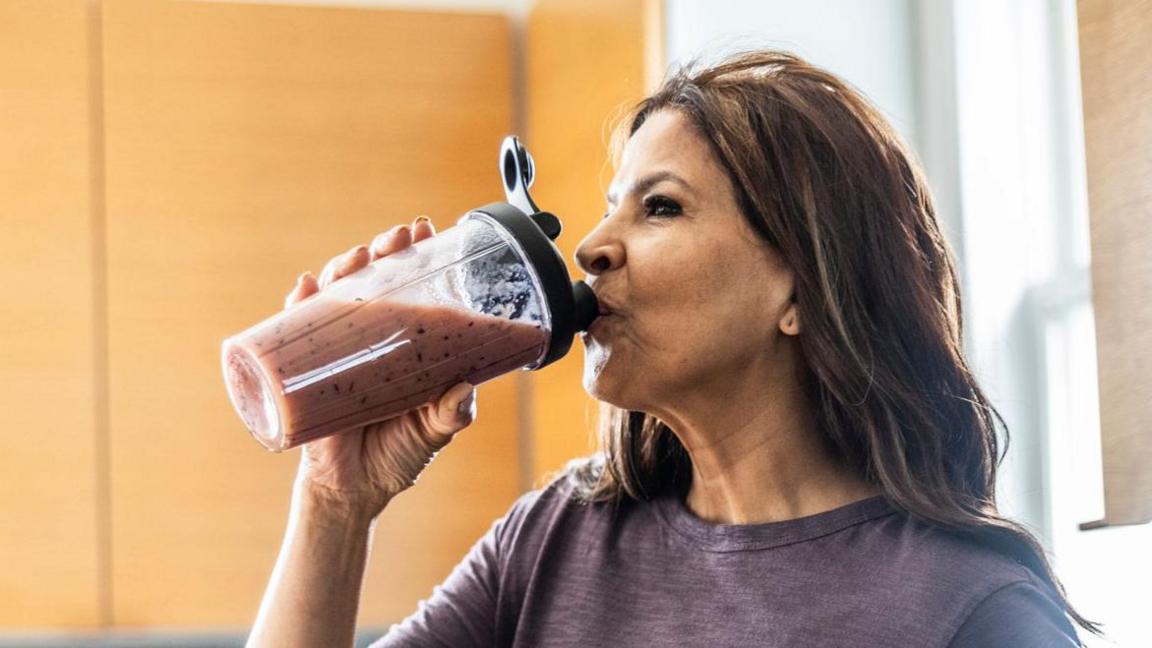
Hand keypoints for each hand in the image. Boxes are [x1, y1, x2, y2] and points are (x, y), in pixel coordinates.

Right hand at [285, 217, 476, 516]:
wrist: (355, 492)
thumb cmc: (398, 455)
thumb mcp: (435, 431)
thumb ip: (452, 413)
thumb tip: (464, 389)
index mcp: (408, 344)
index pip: (413, 287)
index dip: (416, 255)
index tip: (424, 230)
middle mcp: (372, 338)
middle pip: (374, 282)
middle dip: (382, 252)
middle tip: (394, 239)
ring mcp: (337, 350)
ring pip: (336, 296)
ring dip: (343, 269)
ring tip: (357, 257)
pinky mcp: (305, 370)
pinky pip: (295, 331)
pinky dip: (297, 306)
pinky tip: (303, 289)